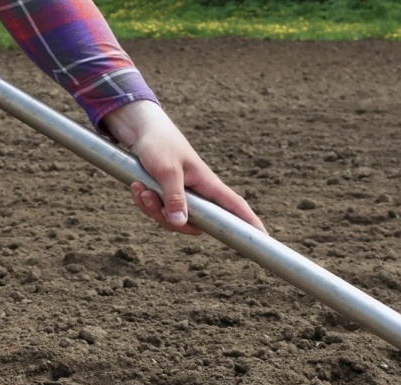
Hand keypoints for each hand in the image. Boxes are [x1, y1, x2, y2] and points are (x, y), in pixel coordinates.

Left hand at [102, 100, 264, 235]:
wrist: (141, 131)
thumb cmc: (160, 144)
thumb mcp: (167, 170)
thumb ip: (175, 197)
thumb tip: (181, 224)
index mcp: (207, 184)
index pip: (235, 206)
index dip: (250, 222)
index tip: (264, 238)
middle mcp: (197, 193)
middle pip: (193, 226)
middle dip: (167, 219)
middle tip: (150, 197)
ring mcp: (181, 196)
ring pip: (171, 221)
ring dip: (151, 208)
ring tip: (141, 189)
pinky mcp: (165, 196)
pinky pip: (157, 212)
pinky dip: (144, 202)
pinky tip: (136, 187)